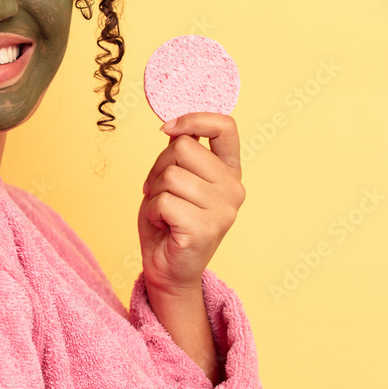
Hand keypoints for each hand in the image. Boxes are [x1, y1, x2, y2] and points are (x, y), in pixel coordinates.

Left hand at [138, 112, 244, 294]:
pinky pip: (164, 200)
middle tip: (161, 192)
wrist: (167, 269)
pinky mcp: (206, 228)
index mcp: (229, 171)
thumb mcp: (175, 178)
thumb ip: (181, 154)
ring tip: (165, 212)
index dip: (194, 120)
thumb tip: (174, 128)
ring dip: (155, 193)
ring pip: (170, 174)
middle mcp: (234, 188)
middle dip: (160, 167)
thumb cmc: (168, 221)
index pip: (225, 127)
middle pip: (183, 148)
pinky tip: (164, 225)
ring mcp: (224, 210)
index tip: (169, 129)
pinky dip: (154, 211)